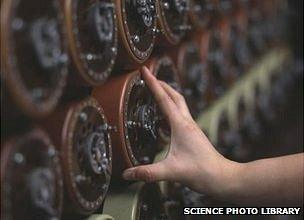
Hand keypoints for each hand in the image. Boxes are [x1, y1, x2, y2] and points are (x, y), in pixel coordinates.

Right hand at [122, 66, 239, 195]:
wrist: (221, 177)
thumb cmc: (201, 172)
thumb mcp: (171, 171)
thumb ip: (148, 173)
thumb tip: (127, 174)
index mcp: (180, 125)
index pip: (164, 99)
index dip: (152, 83)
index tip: (144, 69)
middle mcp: (187, 122)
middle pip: (174, 95)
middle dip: (161, 83)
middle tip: (149, 76)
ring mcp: (191, 127)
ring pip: (179, 103)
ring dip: (168, 93)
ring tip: (157, 90)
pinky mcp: (193, 133)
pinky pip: (181, 114)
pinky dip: (172, 107)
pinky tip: (166, 117)